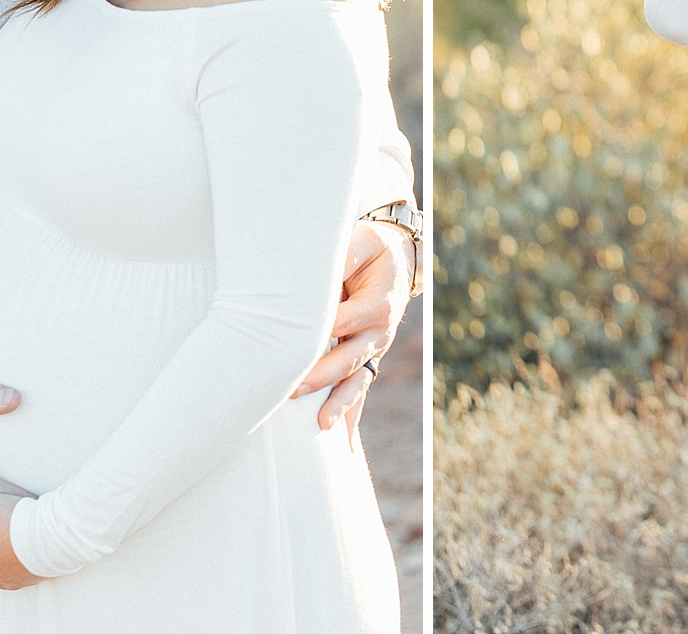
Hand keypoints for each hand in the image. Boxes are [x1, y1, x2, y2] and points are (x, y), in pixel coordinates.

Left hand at [290, 219, 409, 440]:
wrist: (396, 260)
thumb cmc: (372, 249)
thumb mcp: (362, 241)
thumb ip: (345, 255)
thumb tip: (322, 271)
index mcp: (380, 304)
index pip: (345, 320)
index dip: (321, 328)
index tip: (291, 335)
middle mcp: (380, 332)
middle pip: (349, 358)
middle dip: (321, 376)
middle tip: (292, 391)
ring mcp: (374, 350)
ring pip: (357, 381)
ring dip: (339, 404)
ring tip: (322, 426)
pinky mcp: (367, 359)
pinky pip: (359, 390)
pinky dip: (351, 416)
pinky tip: (343, 445)